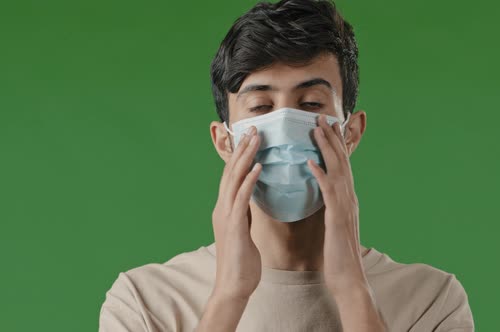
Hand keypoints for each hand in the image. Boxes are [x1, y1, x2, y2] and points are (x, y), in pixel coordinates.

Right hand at [211, 125, 262, 300]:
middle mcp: (222, 208)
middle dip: (242, 148)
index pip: (232, 176)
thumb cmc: (241, 262)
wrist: (234, 286)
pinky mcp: (233, 225)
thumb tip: (250, 200)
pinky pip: (241, 198)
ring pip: (233, 179)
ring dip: (245, 157)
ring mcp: (226, 215)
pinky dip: (249, 180)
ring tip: (256, 139)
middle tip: (253, 128)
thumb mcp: (243, 231)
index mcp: (226, 209)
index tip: (251, 138)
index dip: (240, 156)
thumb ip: (244, 214)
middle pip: (230, 171)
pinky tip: (258, 167)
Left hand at [308, 114, 368, 295]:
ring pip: (337, 170)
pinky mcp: (338, 218)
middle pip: (342, 161)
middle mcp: (349, 198)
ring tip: (316, 129)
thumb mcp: (335, 226)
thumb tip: (324, 195)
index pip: (342, 166)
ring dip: (327, 148)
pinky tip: (310, 162)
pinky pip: (329, 191)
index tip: (327, 127)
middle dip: (332, 138)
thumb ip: (331, 207)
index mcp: (347, 200)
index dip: (335, 145)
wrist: (348, 278)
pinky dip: (320, 174)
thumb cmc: (338, 255)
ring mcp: (346, 207)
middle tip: (322, 118)